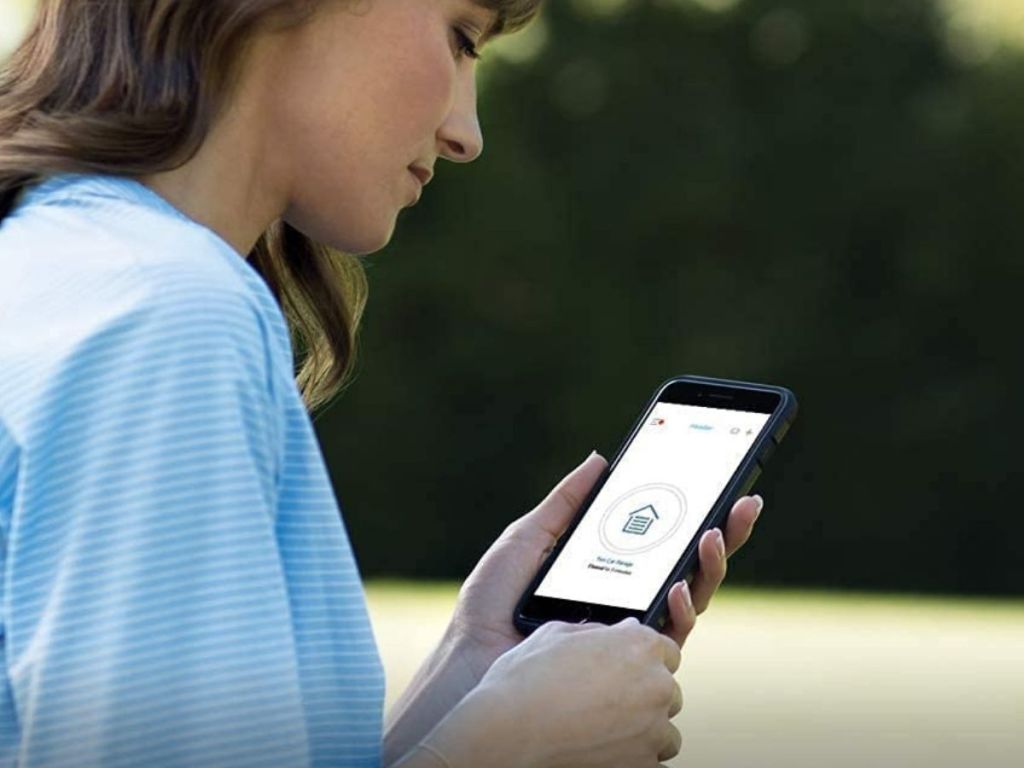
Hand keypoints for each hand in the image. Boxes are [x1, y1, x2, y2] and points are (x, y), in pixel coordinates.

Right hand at [428, 618, 686, 767]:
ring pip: (664, 731)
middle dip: (644, 695)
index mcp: (638, 646)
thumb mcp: (554, 635)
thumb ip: (594, 632)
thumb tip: (611, 634)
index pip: (666, 650)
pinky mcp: (644, 767)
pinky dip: (634, 760)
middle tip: (606, 701)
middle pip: (666, 690)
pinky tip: (605, 753)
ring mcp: (652, 730)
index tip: (627, 668)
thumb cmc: (523, 682)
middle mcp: (655, 685)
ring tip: (603, 731)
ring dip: (643, 731)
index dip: (644, 659)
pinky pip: (653, 764)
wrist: (506, 736)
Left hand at [448, 451, 765, 681]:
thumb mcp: (529, 538)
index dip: (697, 514)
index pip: (664, 541)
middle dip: (725, 533)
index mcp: (612, 572)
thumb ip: (567, 503)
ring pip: (692, 599)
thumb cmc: (491, 607)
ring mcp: (631, 634)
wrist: (470, 661)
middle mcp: (629, 603)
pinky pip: (670, 636)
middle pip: (690, 567)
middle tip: (744, 502)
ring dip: (711, 565)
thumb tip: (600, 458)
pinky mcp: (628, 663)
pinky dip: (681, 606)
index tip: (724, 483)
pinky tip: (676, 583)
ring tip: (712, 534)